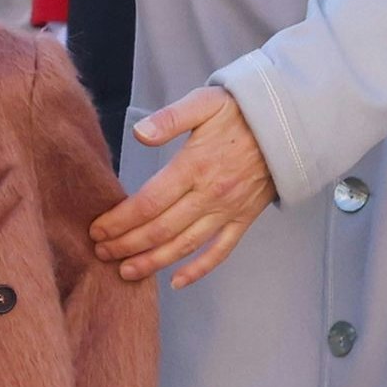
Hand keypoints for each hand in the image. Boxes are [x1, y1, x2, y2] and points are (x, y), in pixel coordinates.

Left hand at [93, 87, 279, 288]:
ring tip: (125, 272)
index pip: (148, 203)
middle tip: (101, 254)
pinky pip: (220, 252)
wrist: (289, 125)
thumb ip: (170, 118)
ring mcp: (228, 211)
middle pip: (161, 230)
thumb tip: (139, 134)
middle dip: (127, 245)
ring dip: (153, 262)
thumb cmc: (240, 113)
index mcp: (194, 167)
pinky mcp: (244, 220)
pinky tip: (176, 282)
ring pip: (185, 246)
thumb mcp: (204, 104)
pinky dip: (199, 270)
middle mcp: (210, 195)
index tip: (97, 229)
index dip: (120, 220)